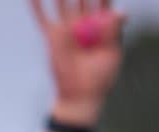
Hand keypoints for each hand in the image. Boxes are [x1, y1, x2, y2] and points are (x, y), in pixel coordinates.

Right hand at [30, 0, 126, 121]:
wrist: (81, 95)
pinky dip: (36, 7)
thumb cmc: (101, 77)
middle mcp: (84, 22)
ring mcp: (67, 28)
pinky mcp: (53, 37)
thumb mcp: (112, 53)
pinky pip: (43, 19)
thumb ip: (114, 32)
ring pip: (63, 2)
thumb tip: (121, 13)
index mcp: (102, 24)